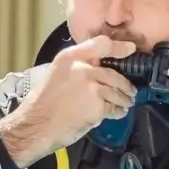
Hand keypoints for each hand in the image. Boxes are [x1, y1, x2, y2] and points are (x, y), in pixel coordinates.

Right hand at [0, 36, 138, 166]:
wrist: (37, 124)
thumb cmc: (44, 102)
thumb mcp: (57, 73)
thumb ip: (77, 66)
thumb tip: (99, 67)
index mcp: (70, 57)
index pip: (101, 44)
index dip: (119, 46)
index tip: (130, 48)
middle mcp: (82, 69)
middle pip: (114, 73)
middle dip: (125, 84)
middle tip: (131, 90)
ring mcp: (92, 87)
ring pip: (117, 91)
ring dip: (124, 99)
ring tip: (126, 102)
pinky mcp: (98, 106)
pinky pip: (115, 107)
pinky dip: (118, 111)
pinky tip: (118, 112)